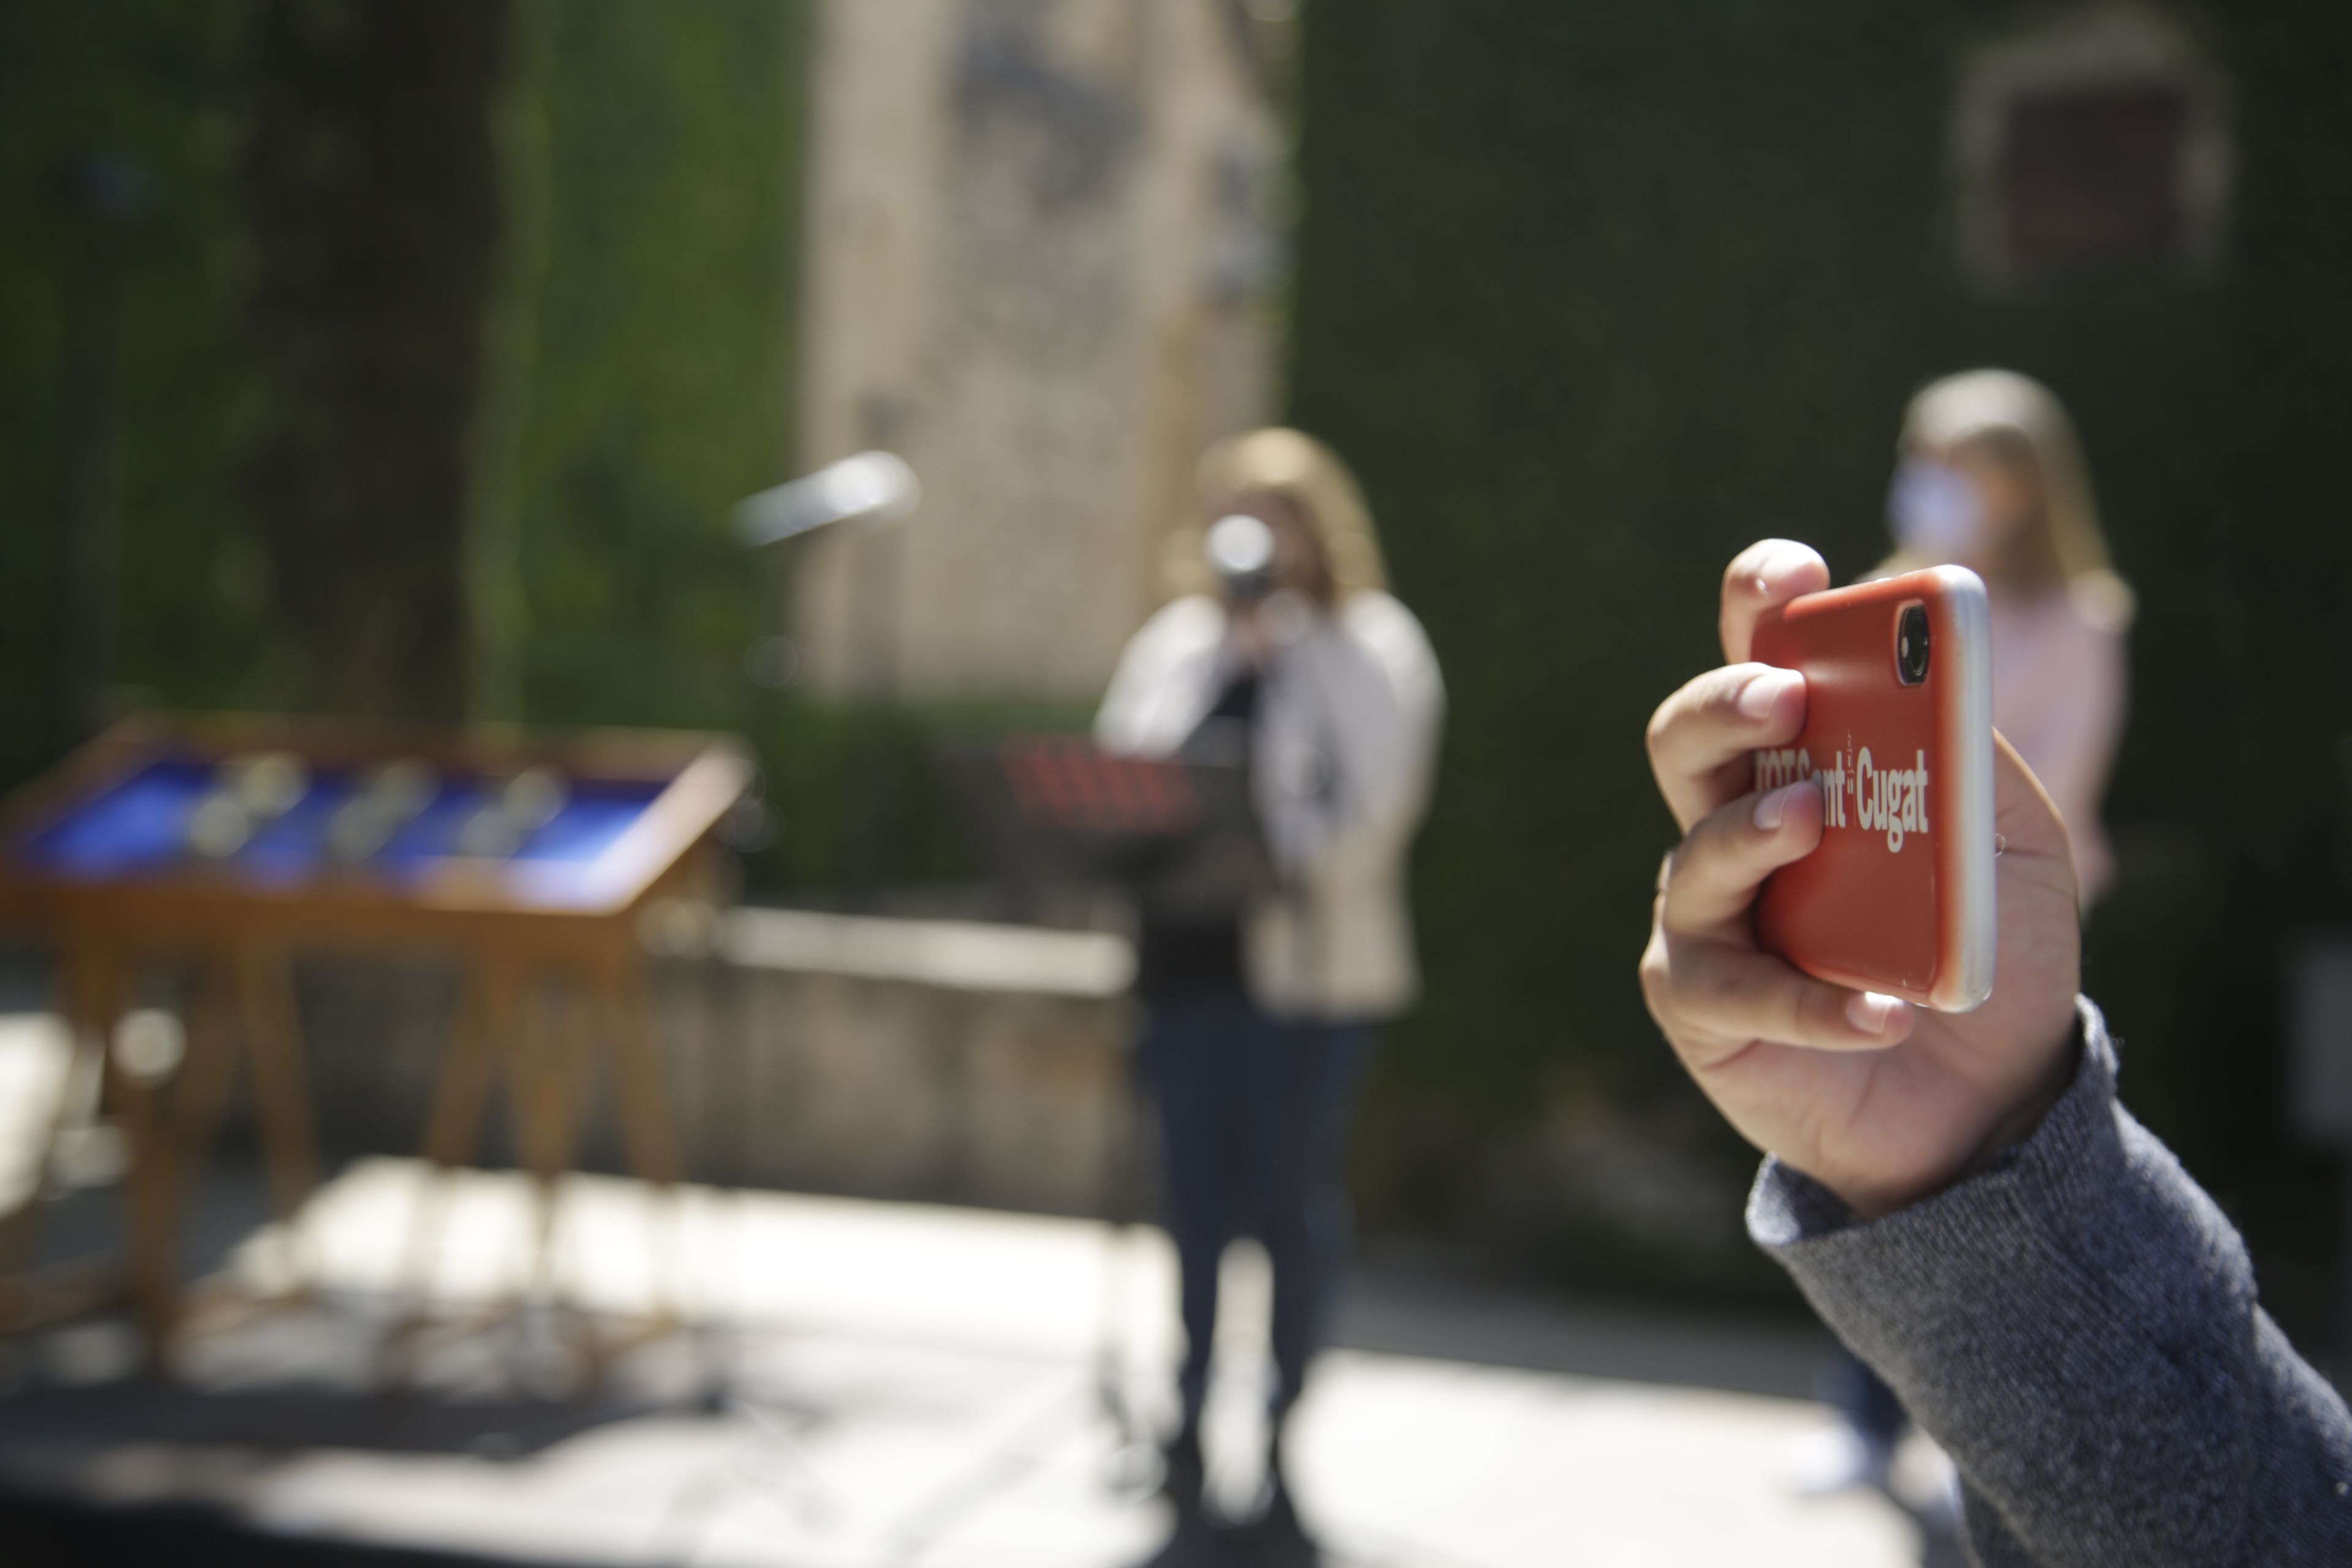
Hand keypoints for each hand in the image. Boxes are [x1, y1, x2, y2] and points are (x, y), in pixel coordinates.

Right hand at [1638, 540, 2084, 1216]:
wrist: (1988, 1098)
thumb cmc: (1985, 952)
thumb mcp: (2010, 843)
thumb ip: (1970, 765)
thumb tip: (1932, 692)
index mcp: (1804, 760)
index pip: (1758, 659)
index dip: (1756, 606)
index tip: (1789, 574)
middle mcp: (1737, 822)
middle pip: (1684, 739)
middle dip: (1723, 703)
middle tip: (1784, 697)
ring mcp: (1710, 914)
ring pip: (1695, 856)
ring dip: (1751, 833)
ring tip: (1812, 826)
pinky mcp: (1703, 1005)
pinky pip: (1738, 988)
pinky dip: (1813, 998)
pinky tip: (1882, 1011)